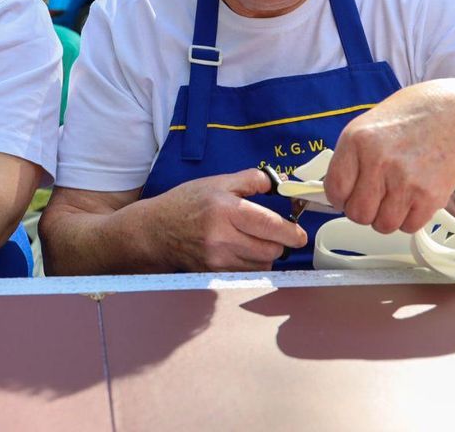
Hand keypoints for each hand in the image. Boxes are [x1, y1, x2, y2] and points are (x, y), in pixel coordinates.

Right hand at [151, 169, 306, 271]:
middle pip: (271, 250)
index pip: (269, 225)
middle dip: (280, 242)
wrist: (154, 231)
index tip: (300, 233)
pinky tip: (243, 251)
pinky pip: (248, 274)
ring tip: (254, 240)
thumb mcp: (217, 182)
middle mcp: (223, 239)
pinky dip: (252, 264)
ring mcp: (218, 260)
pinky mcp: (215, 274)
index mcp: (225, 211)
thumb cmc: (185, 204)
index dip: (291, 232)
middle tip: (276, 233)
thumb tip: (280, 184)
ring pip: (262, 265)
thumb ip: (251, 179)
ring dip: (266, 255)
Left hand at [324, 88, 454, 234]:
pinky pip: (409, 226)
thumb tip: (333, 195)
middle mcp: (378, 160)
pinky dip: (410, 218)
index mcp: (356, 140)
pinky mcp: (430, 196)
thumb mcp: (367, 128)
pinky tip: (414, 196)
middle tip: (375, 197)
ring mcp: (405, 180)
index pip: (335, 190)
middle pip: (358, 214)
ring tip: (397, 194)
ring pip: (383, 225)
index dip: (340, 198)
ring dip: (388, 216)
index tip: (348, 196)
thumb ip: (349, 160)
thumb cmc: (408, 121)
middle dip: (365, 210)